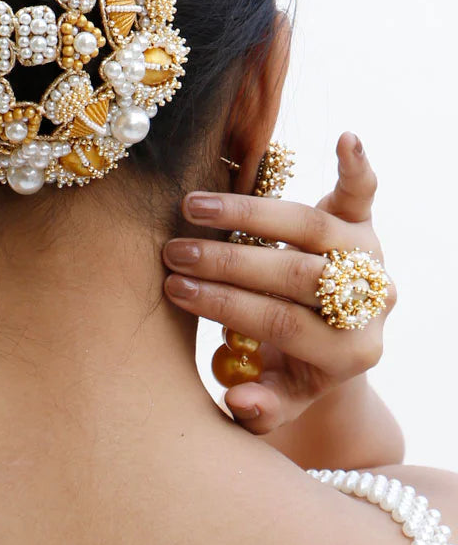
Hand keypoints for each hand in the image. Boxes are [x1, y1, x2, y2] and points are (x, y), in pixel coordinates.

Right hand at [161, 132, 396, 434]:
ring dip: (248, 213)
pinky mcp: (364, 222)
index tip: (176, 290)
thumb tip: (237, 400)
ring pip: (310, 226)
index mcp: (350, 353)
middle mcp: (369, 301)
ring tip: (193, 207)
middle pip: (297, 274)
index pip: (282, 322)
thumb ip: (262, 406)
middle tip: (175, 252)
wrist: (337, 344)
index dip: (226, 306)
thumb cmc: (295, 371)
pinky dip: (355, 165)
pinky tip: (346, 138)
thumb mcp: (281, 400)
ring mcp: (369, 256)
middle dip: (229, 262)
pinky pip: (362, 192)